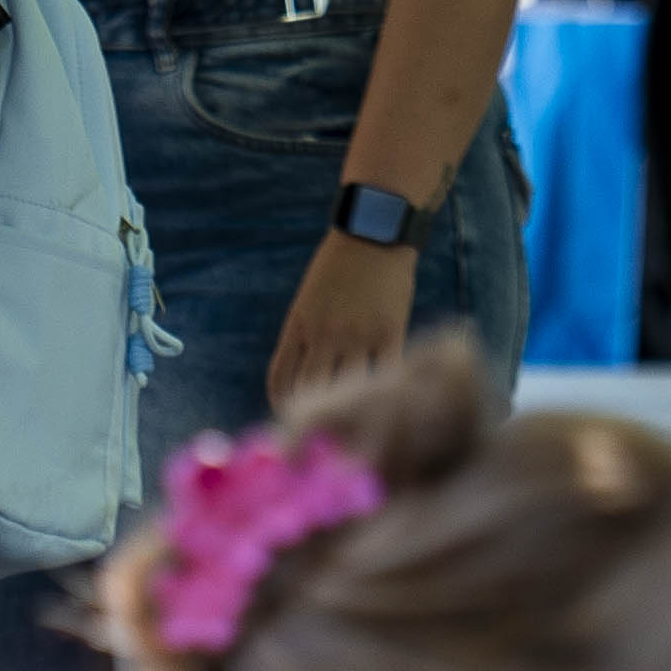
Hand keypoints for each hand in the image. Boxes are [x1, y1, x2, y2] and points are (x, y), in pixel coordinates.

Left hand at [264, 232, 418, 412]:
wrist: (373, 233)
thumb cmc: (338, 267)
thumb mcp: (308, 301)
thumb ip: (304, 337)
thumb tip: (301, 381)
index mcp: (298, 326)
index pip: (280, 379)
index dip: (283, 407)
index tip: (291, 422)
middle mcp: (324, 335)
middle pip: (312, 391)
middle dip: (313, 419)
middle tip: (322, 437)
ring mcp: (358, 335)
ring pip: (349, 389)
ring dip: (351, 412)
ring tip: (356, 430)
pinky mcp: (390, 332)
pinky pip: (385, 374)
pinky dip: (384, 393)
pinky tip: (386, 405)